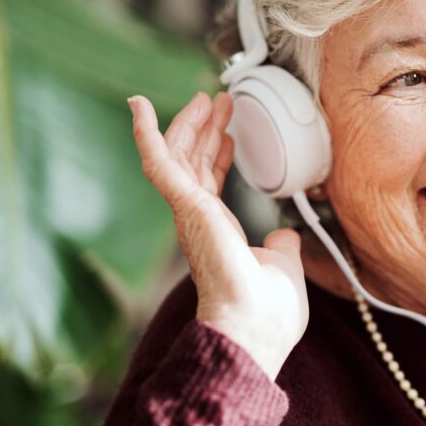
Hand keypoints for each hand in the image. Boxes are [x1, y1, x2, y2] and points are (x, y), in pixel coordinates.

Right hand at [128, 92, 308, 379]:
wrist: (255, 326)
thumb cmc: (267, 312)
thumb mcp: (283, 267)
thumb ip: (282, 247)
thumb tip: (286, 235)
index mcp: (218, 233)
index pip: (212, 185)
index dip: (219, 155)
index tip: (228, 132)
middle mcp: (198, 221)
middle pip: (194, 164)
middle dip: (205, 130)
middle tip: (218, 102)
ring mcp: (189, 213)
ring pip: (179, 156)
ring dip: (189, 123)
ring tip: (206, 98)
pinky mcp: (185, 206)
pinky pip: (158, 162)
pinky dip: (146, 133)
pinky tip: (140, 107)